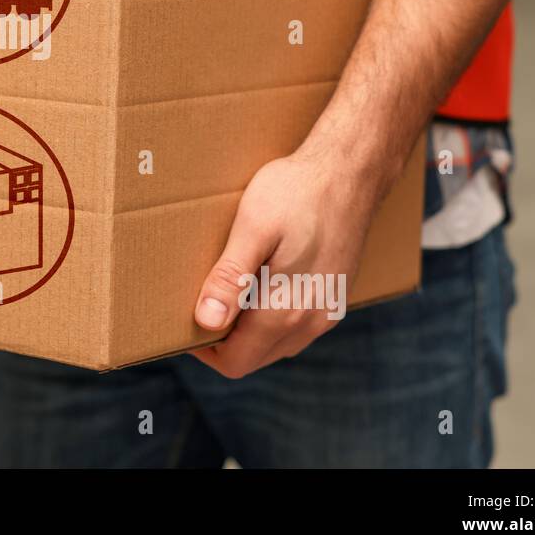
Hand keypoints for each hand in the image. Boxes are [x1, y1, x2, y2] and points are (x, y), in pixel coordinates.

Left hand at [189, 147, 382, 377]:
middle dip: (223, 341)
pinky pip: (296, 326)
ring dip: (247, 330)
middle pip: (254, 357)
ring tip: (226, 290)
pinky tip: (258, 283)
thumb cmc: (297, 193)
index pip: (236, 362)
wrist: (351, 171)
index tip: (183, 321)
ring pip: (276, 344)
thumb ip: (230, 279)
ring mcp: (327, 311)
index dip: (203, 349)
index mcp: (285, 311)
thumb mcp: (253, 229)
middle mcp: (311, 322)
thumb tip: (206, 321)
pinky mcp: (334, 297)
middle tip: (200, 302)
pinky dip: (271, 318)